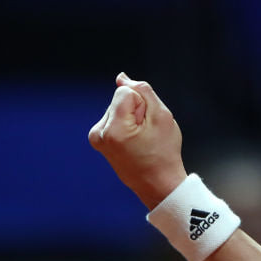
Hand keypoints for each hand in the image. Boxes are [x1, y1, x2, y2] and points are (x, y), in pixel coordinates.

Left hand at [89, 72, 187, 208]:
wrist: (157, 183)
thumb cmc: (163, 152)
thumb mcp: (162, 116)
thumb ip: (142, 91)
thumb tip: (121, 78)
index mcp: (113, 129)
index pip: (125, 92)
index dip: (142, 104)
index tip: (148, 124)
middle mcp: (99, 133)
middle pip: (120, 99)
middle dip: (136, 111)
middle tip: (147, 134)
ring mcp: (96, 138)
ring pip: (117, 107)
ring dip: (131, 118)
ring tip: (141, 140)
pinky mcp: (98, 140)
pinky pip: (114, 117)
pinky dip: (125, 124)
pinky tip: (134, 141)